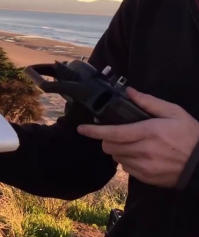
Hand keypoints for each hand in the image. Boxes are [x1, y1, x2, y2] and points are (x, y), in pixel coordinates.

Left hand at [78, 87, 198, 187]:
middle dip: (107, 140)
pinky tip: (139, 155)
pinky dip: (127, 161)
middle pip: (109, 147)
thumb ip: (149, 102)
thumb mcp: (174, 112)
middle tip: (115, 134)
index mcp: (147, 132)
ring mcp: (144, 166)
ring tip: (131, 144)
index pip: (113, 133)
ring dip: (117, 150)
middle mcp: (143, 150)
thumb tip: (130, 92)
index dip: (94, 131)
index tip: (81, 129)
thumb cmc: (190, 135)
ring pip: (116, 158)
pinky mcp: (147, 178)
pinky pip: (126, 169)